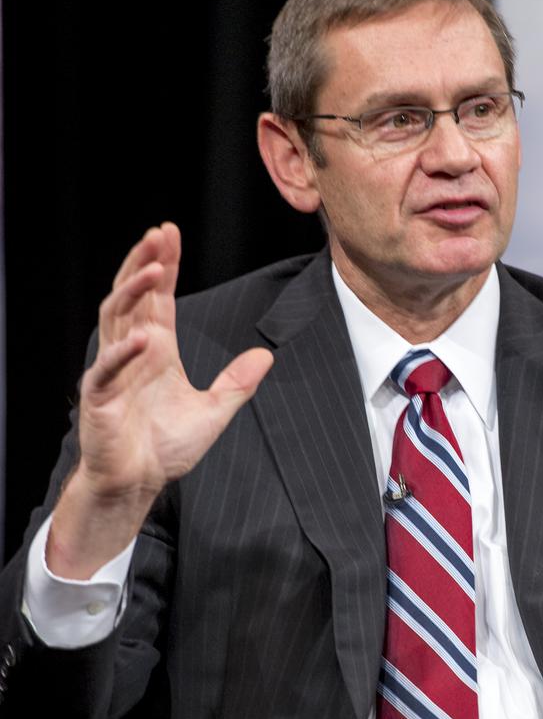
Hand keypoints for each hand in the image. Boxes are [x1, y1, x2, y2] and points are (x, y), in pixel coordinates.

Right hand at [47, 223, 272, 576]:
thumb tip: (267, 354)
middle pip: (133, 295)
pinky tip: (143, 335)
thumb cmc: (165, 449)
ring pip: (115, 318)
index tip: (171, 234)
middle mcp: (132, 352)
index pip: (158, 298)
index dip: (164, 266)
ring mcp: (113, 371)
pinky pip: (108, 368)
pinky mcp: (99, 396)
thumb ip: (238, 383)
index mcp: (156, 350)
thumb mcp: (214, 412)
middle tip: (159, 234)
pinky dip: (124, 351)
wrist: (138, 483)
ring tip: (153, 267)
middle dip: (145, 263)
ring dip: (132, 291)